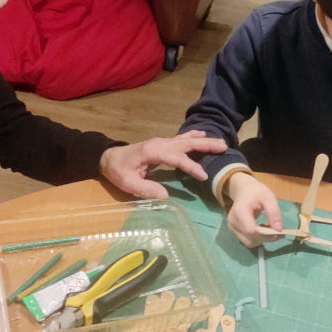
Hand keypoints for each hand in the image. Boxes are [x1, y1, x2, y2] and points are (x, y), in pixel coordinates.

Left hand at [99, 130, 225, 198]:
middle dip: (205, 145)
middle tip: (223, 147)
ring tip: (221, 143)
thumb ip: (146, 189)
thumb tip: (165, 196)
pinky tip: (203, 134)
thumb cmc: (118, 171)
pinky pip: (181, 140)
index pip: (176, 158)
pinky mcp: (162, 145)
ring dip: (203, 141)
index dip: (191, 166)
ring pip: (186, 140)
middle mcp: (160, 143)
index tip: (204, 176)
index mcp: (152, 151)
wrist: (108, 158)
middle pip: (185, 143)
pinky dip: (194, 137)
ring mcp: (162, 142)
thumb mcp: (127, 183)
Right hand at [226, 172, 283, 247]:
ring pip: (249, 242)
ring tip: (270, 229)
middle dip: (266, 238)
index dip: (265, 234)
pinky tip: (263, 230)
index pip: (250, 230)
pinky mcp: (234, 230)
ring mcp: (232, 227)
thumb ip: (274, 212)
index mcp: (240, 210)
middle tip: (278, 232)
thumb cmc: (256, 192)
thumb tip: (278, 230)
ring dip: (262, 240)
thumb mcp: (269, 197)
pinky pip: (247, 240)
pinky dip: (258, 239)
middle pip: (250, 238)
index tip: (278, 231)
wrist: (243, 190)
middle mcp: (233, 221)